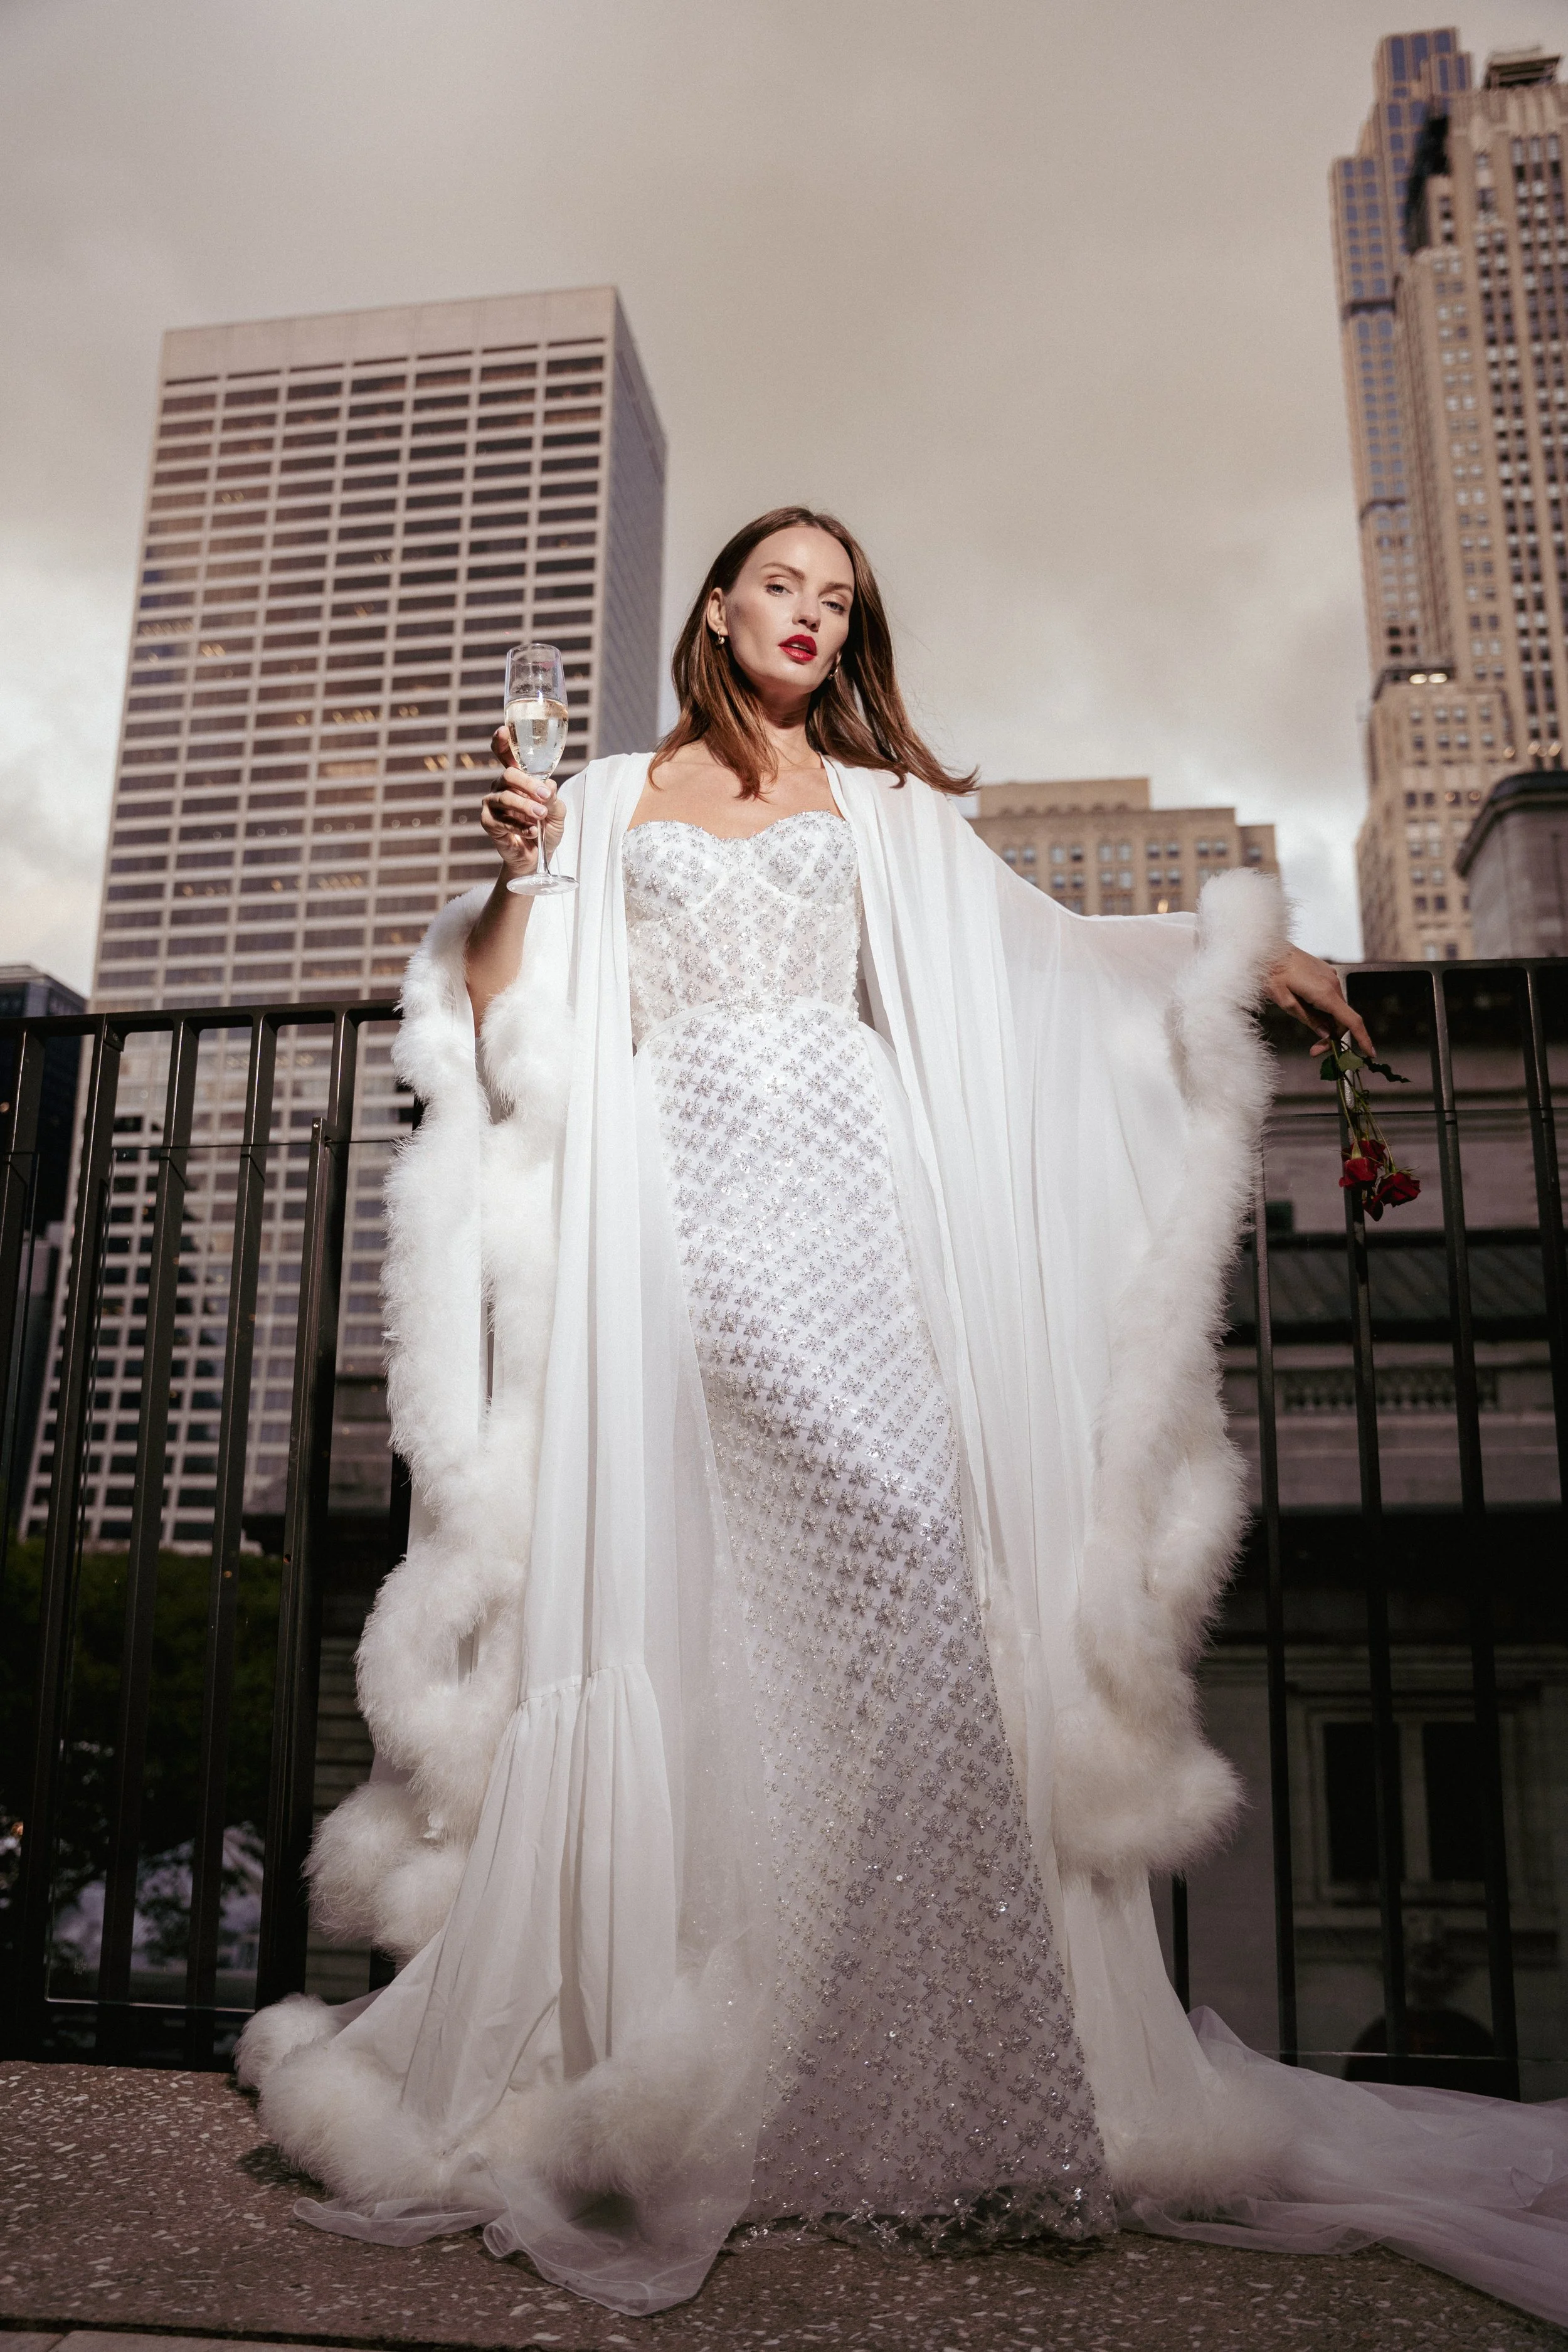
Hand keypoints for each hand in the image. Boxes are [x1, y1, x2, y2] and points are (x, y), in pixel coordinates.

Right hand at [479, 724, 564, 880]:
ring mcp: (492, 803)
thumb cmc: (546, 829)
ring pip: (505, 797)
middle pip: (508, 774)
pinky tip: (532, 832)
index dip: (502, 741)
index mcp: (517, 777)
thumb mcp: (557, 812)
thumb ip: (553, 798)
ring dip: (525, 807)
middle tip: (544, 797)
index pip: (505, 754)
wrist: (538, 857)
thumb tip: (547, 786)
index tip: (503, 730)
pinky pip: (501, 820)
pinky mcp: (488, 821)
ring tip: (541, 816)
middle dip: (528, 784)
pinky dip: (520, 826)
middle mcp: (501, 786)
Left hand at [1263, 945, 1375, 1060]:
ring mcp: (1330, 976)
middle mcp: (1333, 983)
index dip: (1363, 1039)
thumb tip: (1327, 1036)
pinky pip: (1331, 996)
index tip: (1370, 1054)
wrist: (1268, 948)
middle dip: (1333, 1036)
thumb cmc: (1271, 974)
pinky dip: (1325, 1009)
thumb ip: (1309, 1020)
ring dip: (1328, 1022)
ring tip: (1305, 1023)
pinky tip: (1306, 1007)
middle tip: (1314, 1050)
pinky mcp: (1326, 973)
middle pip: (1343, 1018)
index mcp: (1325, 993)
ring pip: (1337, 1008)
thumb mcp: (1285, 1003)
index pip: (1351, 1020)